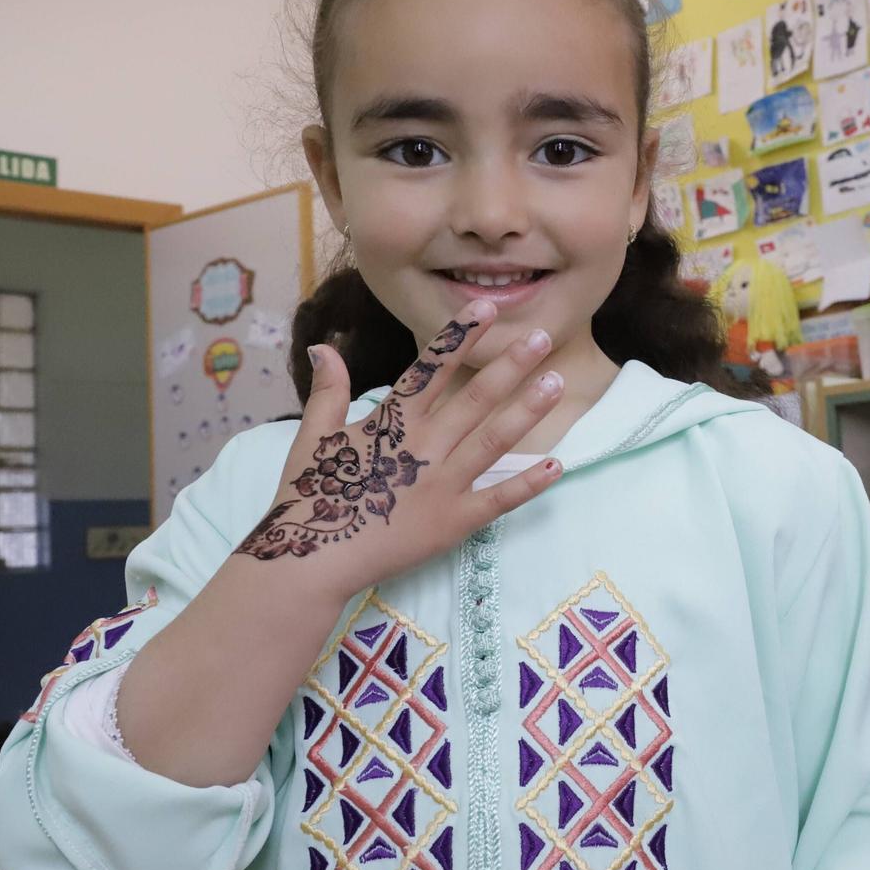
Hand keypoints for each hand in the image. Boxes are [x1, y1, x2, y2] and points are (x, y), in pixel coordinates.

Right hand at [233, 300, 564, 601]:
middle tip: (543, 337)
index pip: (431, 369)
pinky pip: (498, 500)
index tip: (487, 308)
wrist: (313, 561)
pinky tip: (557, 464)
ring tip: (557, 383)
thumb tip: (323, 345)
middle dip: (510, 366)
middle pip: (474, 399)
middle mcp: (423, 448)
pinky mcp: (454, 522)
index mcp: (391, 424)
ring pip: (493, 441)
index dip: (460, 337)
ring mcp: (443, 485)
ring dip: (527, 411)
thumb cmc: (312, 496)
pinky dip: (528, 484)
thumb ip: (328, 390)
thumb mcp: (314, 437)